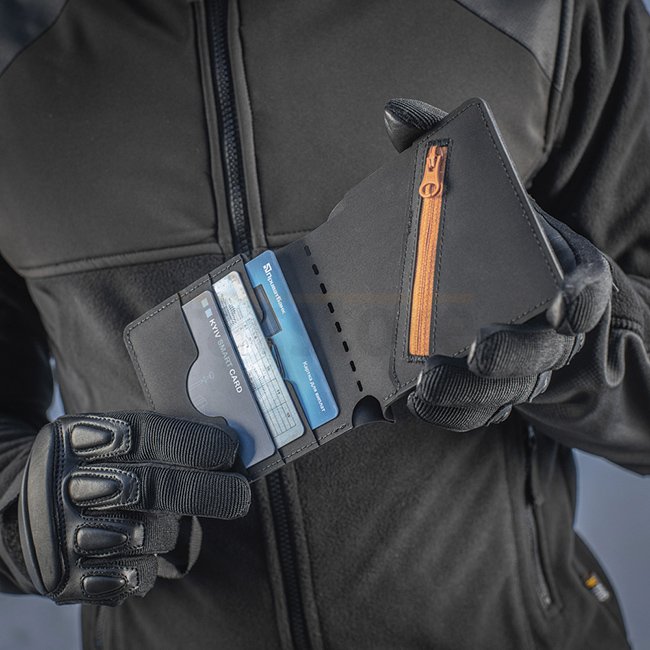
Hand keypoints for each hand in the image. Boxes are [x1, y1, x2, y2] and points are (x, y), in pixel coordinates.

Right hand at [17, 411, 249, 604]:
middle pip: (150, 486)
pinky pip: (127, 576)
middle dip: (205, 492)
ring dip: (165, 531)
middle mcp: (65, 480)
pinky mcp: (64, 574)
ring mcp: (62, 530)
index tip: (229, 450)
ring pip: (143, 534)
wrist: (24, 512)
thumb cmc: (93, 469)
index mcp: (79, 436)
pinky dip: (144, 567)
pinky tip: (139, 553)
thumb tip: (229, 441)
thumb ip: (159, 439)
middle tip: (240, 495)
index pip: (146, 434)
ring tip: (158, 522)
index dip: (193, 442)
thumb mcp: (109, 439)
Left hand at [384, 98, 612, 430]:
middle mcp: (550, 323)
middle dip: (514, 353)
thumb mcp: (479, 191)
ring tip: (429, 387)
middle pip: (545, 348)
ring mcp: (524, 363)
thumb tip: (394, 113)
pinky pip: (482, 411)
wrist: (501, 286)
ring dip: (474, 393)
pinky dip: (454, 413)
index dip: (583, 295)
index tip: (565, 301)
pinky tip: (417, 405)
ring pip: (510, 389)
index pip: (589, 284)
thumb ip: (443, 150)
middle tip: (476, 353)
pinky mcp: (495, 389)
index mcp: (561, 270)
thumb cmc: (491, 237)